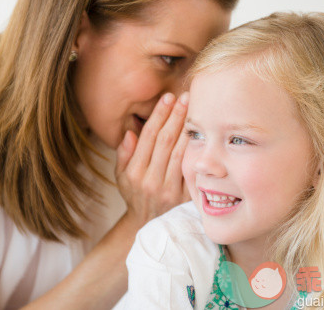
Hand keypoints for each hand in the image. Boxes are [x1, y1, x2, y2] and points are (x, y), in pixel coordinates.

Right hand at [115, 92, 190, 225]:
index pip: (148, 137)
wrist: (148, 226)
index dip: (158, 115)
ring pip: (181, 152)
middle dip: (176, 116)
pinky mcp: (185, 197)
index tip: (167, 98)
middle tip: (185, 96)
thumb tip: (130, 133)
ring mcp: (170, 190)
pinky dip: (197, 149)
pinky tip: (202, 134)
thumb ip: (123, 155)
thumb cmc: (135, 196)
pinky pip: (192, 168)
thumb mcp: (120, 177)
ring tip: (194, 108)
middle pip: (166, 141)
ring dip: (188, 128)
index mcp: (134, 174)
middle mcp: (152, 181)